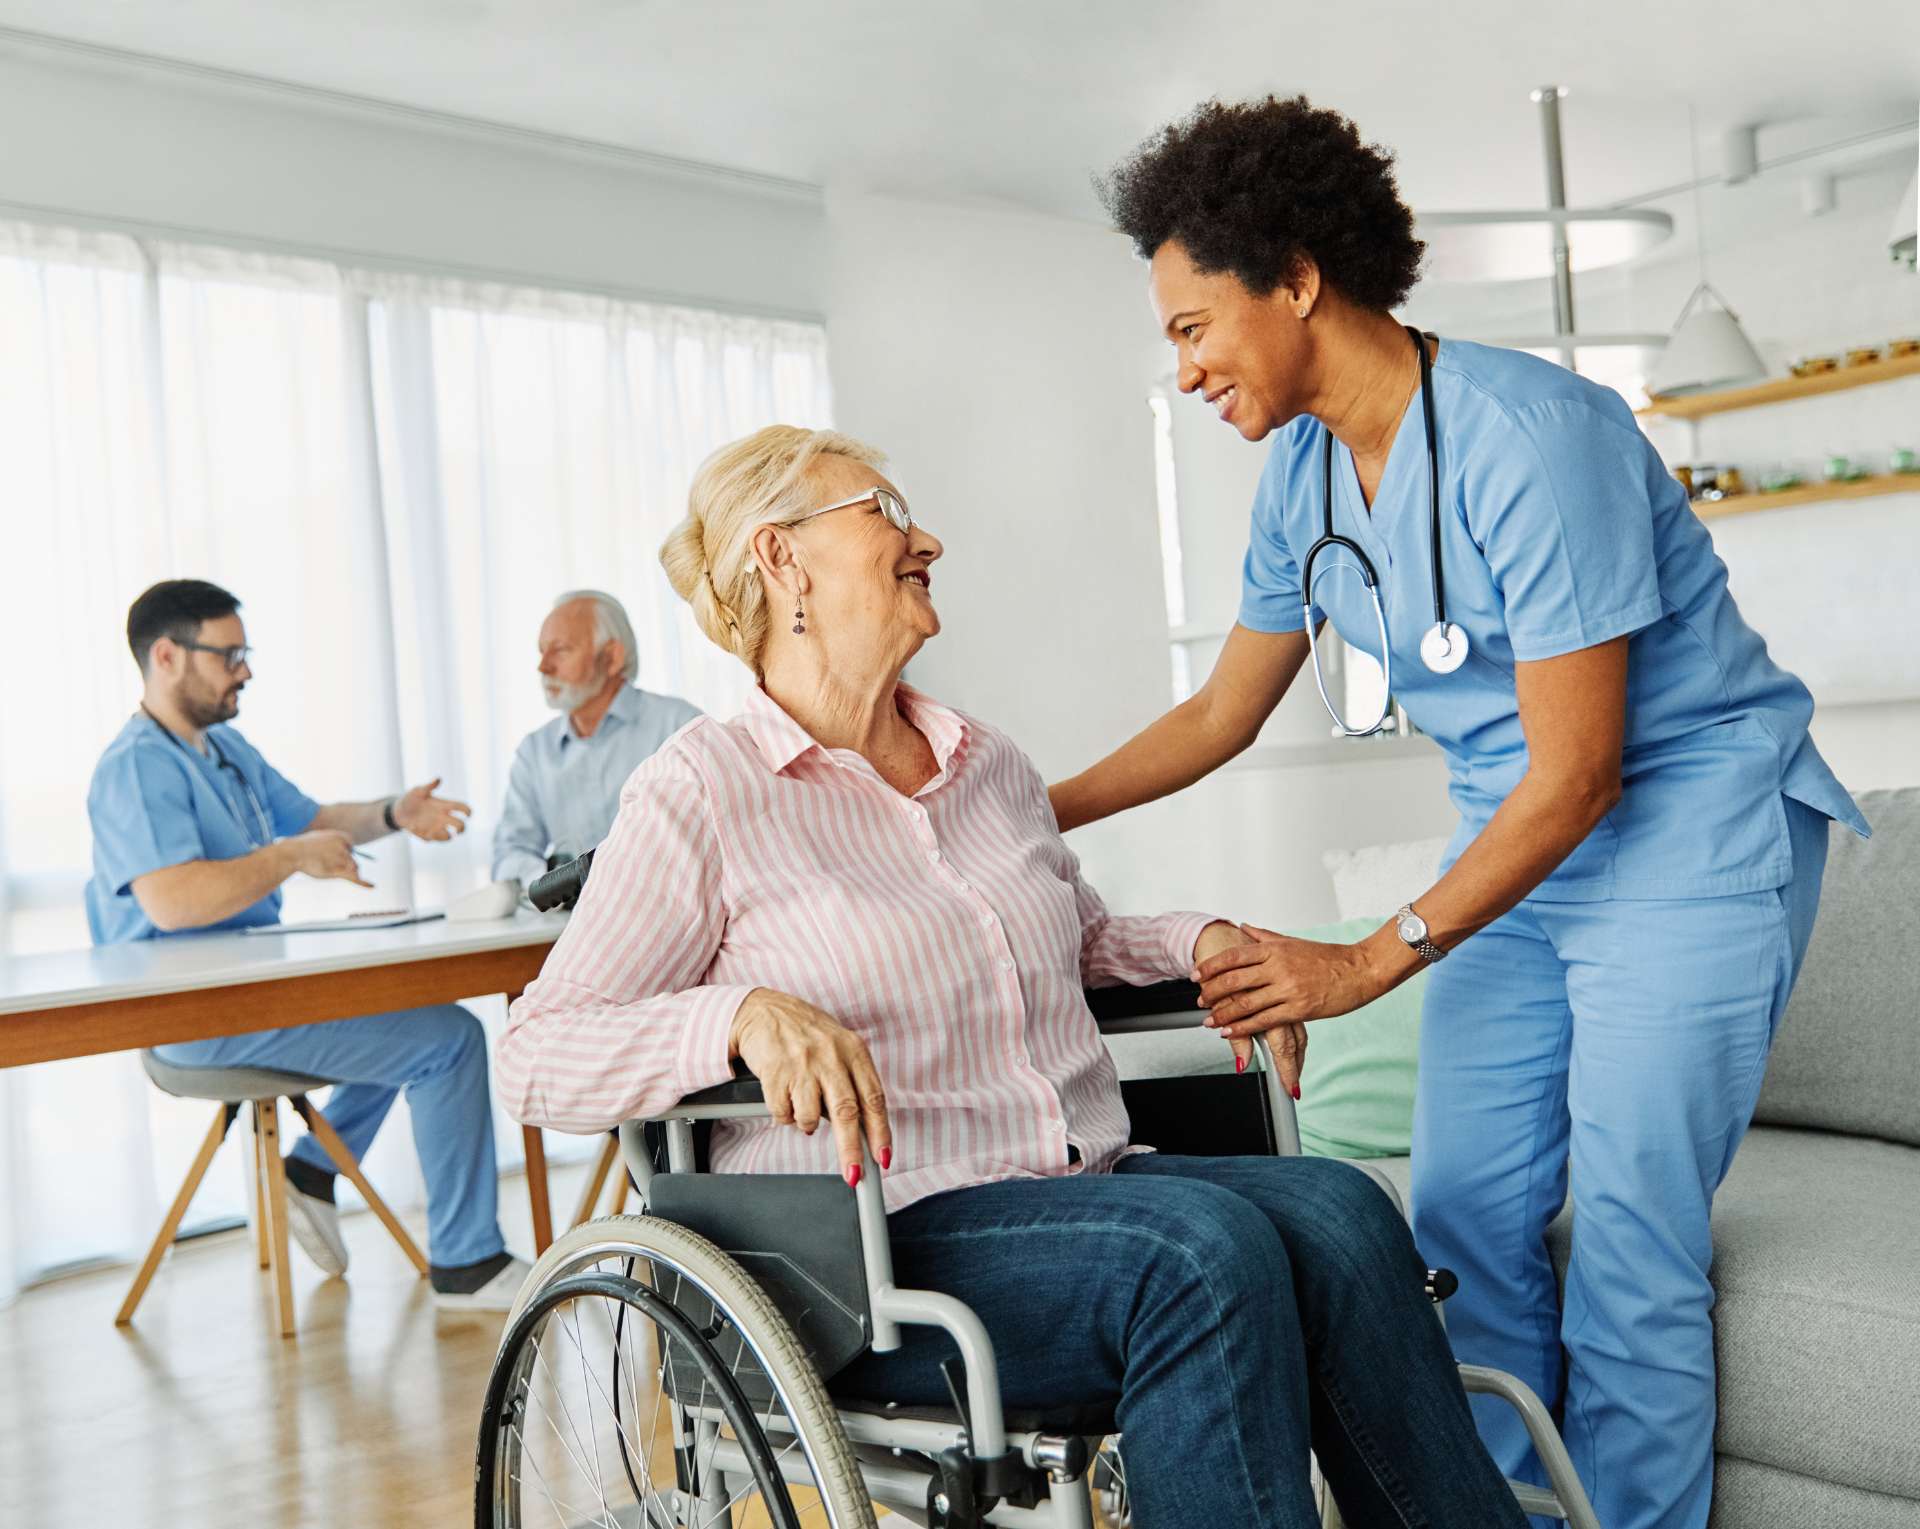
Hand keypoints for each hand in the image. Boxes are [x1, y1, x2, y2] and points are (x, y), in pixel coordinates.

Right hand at [286, 829, 373, 888]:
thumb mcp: (320, 838)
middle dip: (345, 863)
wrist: (293, 853)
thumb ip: (332, 841)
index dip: (345, 851)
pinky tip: (372, 886)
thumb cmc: (303, 846)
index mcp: (340, 836)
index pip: (351, 845)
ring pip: (352, 867)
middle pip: (353, 858)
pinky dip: (364, 883)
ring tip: (325, 868)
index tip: (336, 855)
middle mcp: (344, 847)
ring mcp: (342, 859)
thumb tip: (344, 847)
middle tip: (329, 864)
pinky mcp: (338, 872)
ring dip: (343, 870)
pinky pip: (354, 878)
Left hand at [392, 777, 471, 841]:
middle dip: (461, 829)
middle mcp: (443, 818)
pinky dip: (423, 834)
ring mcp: (436, 828)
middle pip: (460, 825)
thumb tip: (438, 779)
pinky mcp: (427, 835)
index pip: (461, 808)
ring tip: (433, 831)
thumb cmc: (411, 798)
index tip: (467, 814)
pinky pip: (430, 839)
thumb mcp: (418, 790)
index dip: (467, 811)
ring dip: (444, 836)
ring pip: (448, 837)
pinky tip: (413, 827)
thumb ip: (428, 786)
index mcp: (444, 806)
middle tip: (456, 830)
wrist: (398, 811)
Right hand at [729, 989, 891, 1186]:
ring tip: (802, 1106)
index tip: (883, 1158)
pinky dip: (784, 1115)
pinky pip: (783, 1114)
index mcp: (854, 1051)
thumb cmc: (805, 1032)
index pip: (874, 1099)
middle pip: (846, 1114)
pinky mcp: (775, 1073)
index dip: (881, 1133)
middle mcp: (830, 1057)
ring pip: (810, 1119)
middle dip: (851, 1151)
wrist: (763, 1010)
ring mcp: (802, 1065)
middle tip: (854, 1175)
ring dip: (806, 1125)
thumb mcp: (839, 1047)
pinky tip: (784, 1096)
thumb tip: (865, 1128)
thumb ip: (853, 1081)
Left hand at [1198, 923, 1391, 1089]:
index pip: (1234, 956)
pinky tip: (1230, 1032)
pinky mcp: (1299, 1009)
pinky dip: (1243, 1028)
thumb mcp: (1293, 941)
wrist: (1360, 970)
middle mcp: (1278, 967)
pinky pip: (1264, 1020)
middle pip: (1234, 980)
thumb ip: (1264, 936)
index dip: (1211, 966)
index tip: (1197, 975)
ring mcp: (1288, 988)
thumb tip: (1243, 926)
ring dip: (1223, 1014)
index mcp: (1275, 949)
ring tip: (1209, 1021)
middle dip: (1212, 992)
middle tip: (1200, 1000)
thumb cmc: (1328, 956)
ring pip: (1246, 1003)